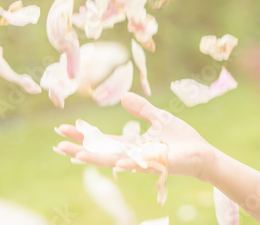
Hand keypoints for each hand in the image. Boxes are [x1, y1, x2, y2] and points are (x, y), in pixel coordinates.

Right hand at [54, 92, 216, 182]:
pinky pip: (143, 164)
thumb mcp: (159, 118)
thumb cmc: (180, 138)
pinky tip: (117, 162)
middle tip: (58, 145)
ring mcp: (145, 161)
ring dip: (97, 158)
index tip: (65, 129)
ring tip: (77, 155)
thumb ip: (142, 109)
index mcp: (132, 144)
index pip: (103, 140)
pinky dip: (130, 163)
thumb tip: (123, 96)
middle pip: (102, 152)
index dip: (84, 136)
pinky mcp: (160, 163)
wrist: (201, 153)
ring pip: (117, 160)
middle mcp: (134, 155)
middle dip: (80, 149)